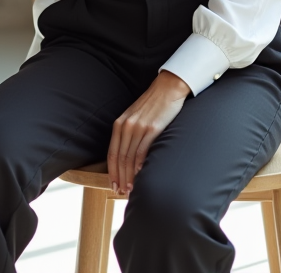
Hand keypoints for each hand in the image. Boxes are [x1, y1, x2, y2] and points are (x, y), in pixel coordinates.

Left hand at [107, 70, 190, 194]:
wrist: (168, 88)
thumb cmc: (153, 104)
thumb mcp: (135, 117)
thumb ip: (130, 133)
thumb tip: (129, 156)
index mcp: (120, 123)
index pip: (112, 153)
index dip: (112, 171)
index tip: (112, 185)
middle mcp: (126, 125)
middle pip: (120, 158)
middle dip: (119, 177)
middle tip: (121, 192)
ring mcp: (139, 127)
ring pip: (130, 157)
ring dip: (129, 175)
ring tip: (131, 189)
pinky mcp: (152, 128)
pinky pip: (143, 151)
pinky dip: (140, 166)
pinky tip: (140, 175)